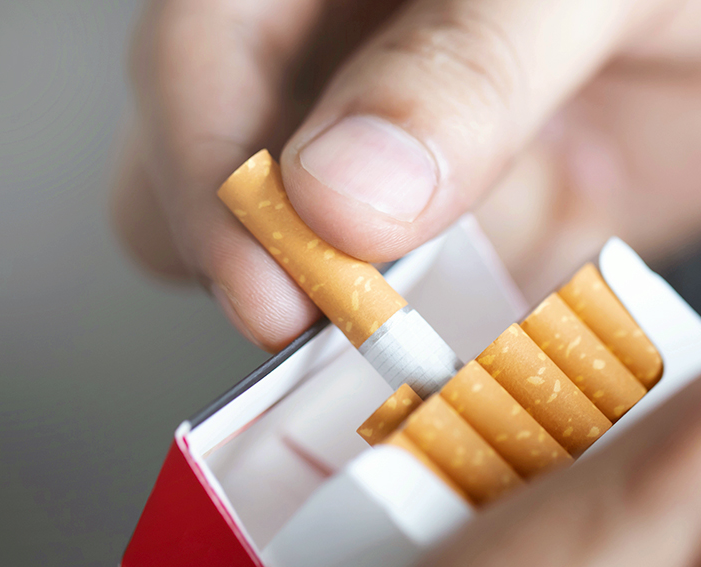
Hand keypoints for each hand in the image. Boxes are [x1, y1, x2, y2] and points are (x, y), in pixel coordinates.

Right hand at [112, 0, 700, 349]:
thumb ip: (466, 65)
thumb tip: (336, 193)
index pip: (196, 61)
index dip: (208, 178)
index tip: (277, 291)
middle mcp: (354, 62)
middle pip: (214, 182)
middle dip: (265, 270)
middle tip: (358, 336)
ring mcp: (419, 158)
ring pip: (320, 269)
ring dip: (360, 335)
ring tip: (444, 364)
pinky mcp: (490, 232)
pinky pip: (433, 318)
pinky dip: (453, 361)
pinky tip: (505, 372)